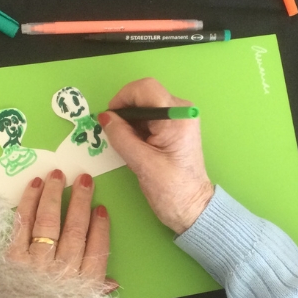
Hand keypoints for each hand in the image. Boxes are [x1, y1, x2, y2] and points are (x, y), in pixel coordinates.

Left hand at [7, 170, 113, 289]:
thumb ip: (95, 295)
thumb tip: (112, 284)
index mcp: (83, 287)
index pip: (97, 251)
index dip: (101, 228)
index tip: (102, 209)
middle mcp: (61, 272)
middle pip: (74, 231)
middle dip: (80, 202)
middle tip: (84, 180)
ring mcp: (35, 264)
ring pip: (49, 222)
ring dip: (55, 195)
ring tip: (59, 175)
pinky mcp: (11, 259)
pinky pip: (22, 224)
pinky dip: (29, 203)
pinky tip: (35, 186)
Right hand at [99, 78, 214, 233]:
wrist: (193, 208)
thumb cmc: (171, 189)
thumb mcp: (141, 163)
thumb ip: (121, 137)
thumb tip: (105, 117)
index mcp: (177, 117)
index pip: (145, 89)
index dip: (123, 98)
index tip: (110, 116)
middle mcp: (181, 112)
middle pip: (145, 95)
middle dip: (125, 111)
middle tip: (114, 133)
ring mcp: (178, 119)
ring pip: (145, 106)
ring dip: (130, 121)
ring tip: (126, 144)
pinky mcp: (174, 128)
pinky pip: (149, 118)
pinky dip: (137, 127)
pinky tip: (134, 145)